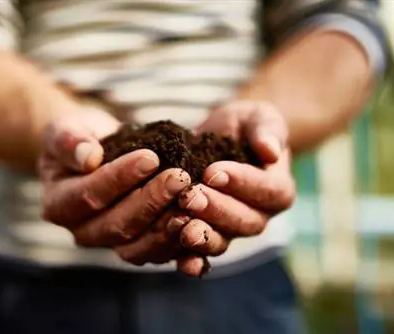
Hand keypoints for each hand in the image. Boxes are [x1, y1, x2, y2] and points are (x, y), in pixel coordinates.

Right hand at [39, 108, 193, 265]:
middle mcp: (82, 232)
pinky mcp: (136, 247)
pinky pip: (157, 253)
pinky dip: (179, 242)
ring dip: (168, 225)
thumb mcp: (66, 129)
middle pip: (117, 226)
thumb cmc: (80, 139)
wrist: (97, 154)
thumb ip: (69, 141)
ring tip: (193, 200)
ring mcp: (110, 244)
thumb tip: (88, 157)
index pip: (90, 196)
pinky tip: (200, 222)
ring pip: (139, 247)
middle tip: (180, 178)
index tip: (150, 158)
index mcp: (59, 205)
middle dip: (151, 201)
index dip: (120, 178)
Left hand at [174, 101, 295, 275]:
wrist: (217, 140)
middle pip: (245, 222)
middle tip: (190, 196)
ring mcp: (231, 231)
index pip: (267, 191)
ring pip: (222, 241)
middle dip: (216, 209)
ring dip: (202, 236)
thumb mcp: (257, 116)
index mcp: (277, 189)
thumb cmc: (242, 126)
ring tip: (181, 224)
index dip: (241, 183)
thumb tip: (271, 152)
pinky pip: (201, 256)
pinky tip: (179, 261)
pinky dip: (191, 261)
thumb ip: (266, 129)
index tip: (213, 171)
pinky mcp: (205, 237)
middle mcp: (258, 216)